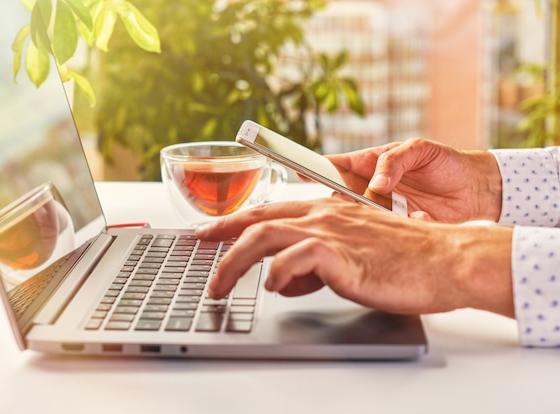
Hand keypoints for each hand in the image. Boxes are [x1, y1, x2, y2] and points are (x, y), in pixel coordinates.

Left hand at [195, 198, 514, 316]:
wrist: (444, 260)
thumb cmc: (404, 259)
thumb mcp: (351, 256)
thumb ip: (314, 262)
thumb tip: (284, 280)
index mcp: (325, 210)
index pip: (268, 211)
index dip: (233, 220)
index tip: (208, 231)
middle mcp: (323, 214)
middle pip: (257, 219)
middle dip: (220, 235)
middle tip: (198, 249)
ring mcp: (331, 231)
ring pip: (265, 237)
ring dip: (233, 263)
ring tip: (219, 286)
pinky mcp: (342, 254)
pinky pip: (295, 259)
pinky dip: (278, 274)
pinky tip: (275, 287)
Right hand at [326, 138, 502, 222]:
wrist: (477, 191)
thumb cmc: (445, 163)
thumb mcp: (420, 149)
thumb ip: (395, 161)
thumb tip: (376, 182)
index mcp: (368, 165)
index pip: (334, 166)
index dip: (313, 169)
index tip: (299, 171)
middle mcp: (368, 191)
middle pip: (339, 199)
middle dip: (342, 202)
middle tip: (361, 199)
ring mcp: (380, 213)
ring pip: (358, 221)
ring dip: (372, 218)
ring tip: (398, 207)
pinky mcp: (395, 231)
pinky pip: (385, 234)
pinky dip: (402, 227)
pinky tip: (422, 215)